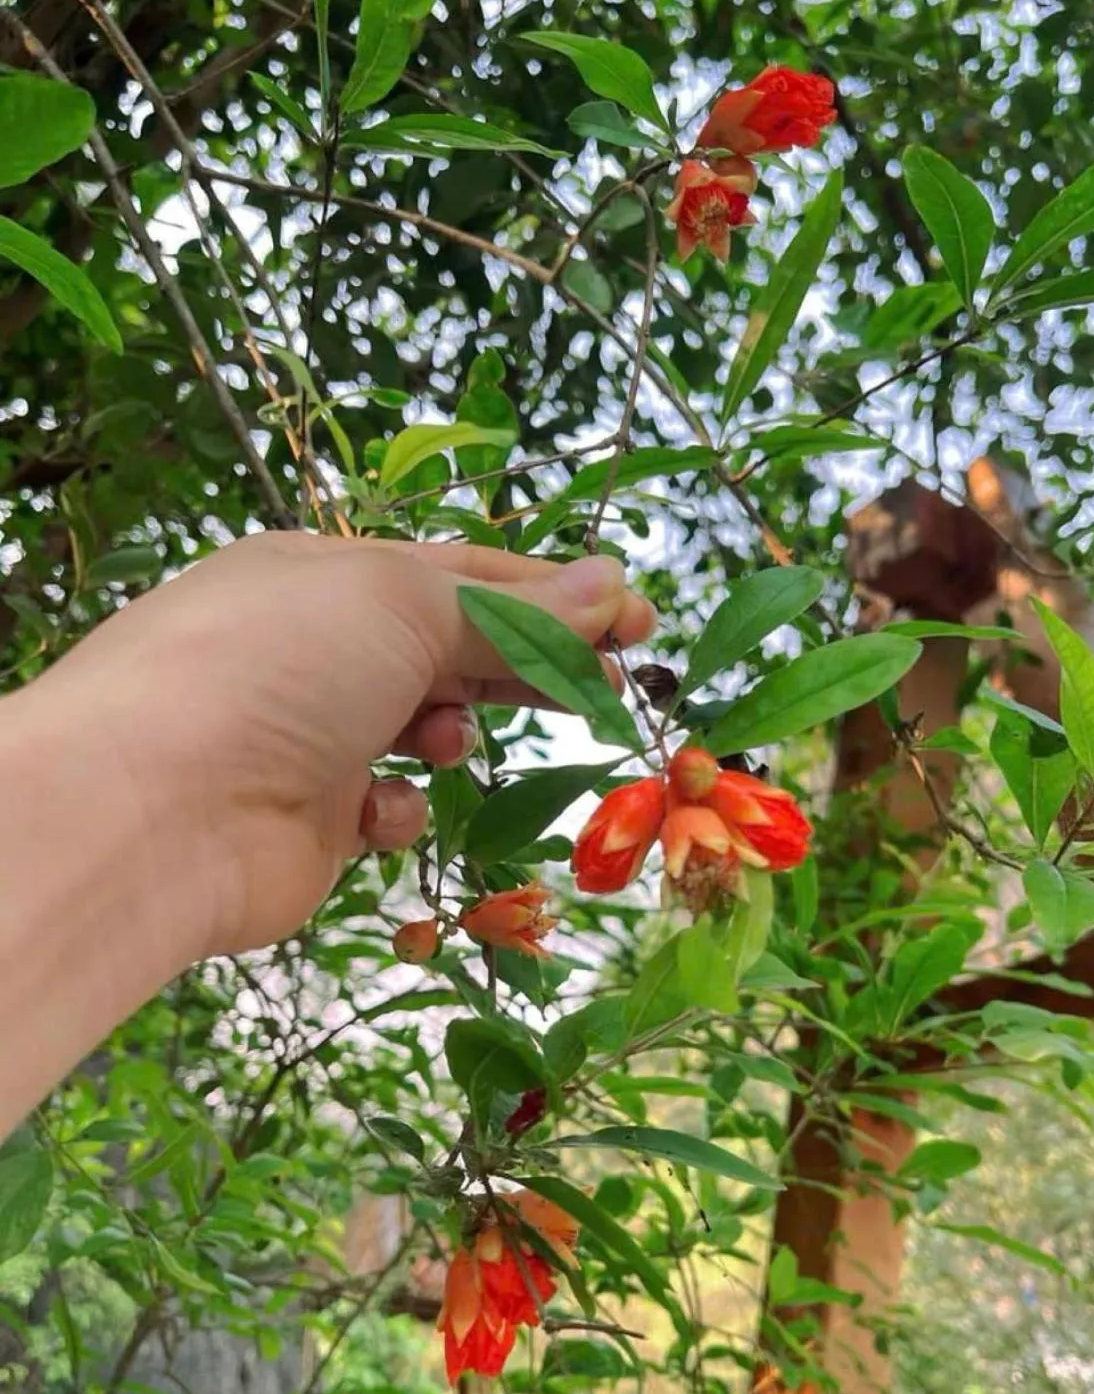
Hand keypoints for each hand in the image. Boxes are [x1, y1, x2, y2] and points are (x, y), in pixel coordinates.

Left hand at [40, 534, 654, 955]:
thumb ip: (515, 610)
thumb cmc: (279, 668)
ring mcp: (309, 735)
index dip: (553, 594)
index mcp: (326, 572)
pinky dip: (393, 809)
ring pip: (421, 727)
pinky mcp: (309, 821)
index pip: (461, 573)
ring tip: (443, 739)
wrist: (159, 809)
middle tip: (606, 682)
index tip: (636, 619)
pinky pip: (385, 807)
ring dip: (447, 730)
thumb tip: (613, 587)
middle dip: (522, 662)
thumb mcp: (405, 606)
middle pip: (448, 648)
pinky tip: (374, 809)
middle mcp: (314, 648)